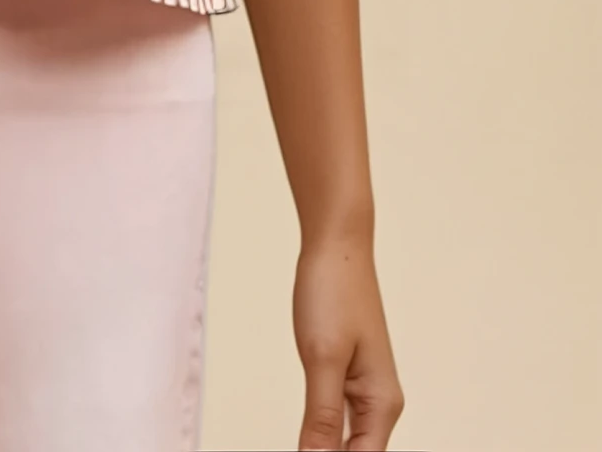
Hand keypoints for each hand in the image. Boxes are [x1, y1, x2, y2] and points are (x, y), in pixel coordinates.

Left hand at [293, 230, 404, 448]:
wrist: (336, 246)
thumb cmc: (333, 292)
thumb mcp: (322, 358)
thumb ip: (322, 416)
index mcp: (381, 404)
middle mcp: (379, 403)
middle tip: (296, 447)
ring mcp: (364, 389)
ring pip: (348, 442)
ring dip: (325, 450)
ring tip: (301, 446)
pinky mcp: (348, 374)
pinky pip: (338, 419)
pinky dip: (323, 433)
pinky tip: (307, 439)